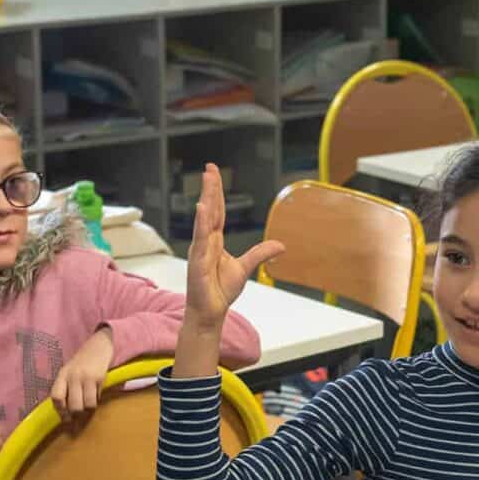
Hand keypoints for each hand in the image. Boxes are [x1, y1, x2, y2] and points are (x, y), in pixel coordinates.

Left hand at [50, 327, 113, 421]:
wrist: (99, 345)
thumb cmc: (83, 361)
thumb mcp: (70, 371)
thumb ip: (66, 387)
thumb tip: (66, 410)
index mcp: (62, 375)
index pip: (56, 397)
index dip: (60, 411)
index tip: (65, 418)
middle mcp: (73, 376)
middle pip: (73, 405)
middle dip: (76, 415)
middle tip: (78, 418)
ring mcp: (86, 377)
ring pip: (87, 404)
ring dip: (88, 410)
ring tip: (89, 408)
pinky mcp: (99, 378)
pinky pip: (97, 397)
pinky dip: (96, 400)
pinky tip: (96, 396)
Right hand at [184, 163, 284, 329]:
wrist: (210, 311)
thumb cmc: (219, 290)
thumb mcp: (246, 268)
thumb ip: (261, 253)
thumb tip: (281, 246)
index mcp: (214, 240)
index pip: (216, 211)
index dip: (216, 192)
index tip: (213, 173)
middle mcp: (205, 241)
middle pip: (210, 209)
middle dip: (210, 188)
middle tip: (209, 168)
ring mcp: (199, 250)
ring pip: (204, 220)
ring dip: (206, 199)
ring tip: (207, 181)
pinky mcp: (198, 261)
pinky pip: (200, 239)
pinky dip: (201, 223)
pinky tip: (202, 208)